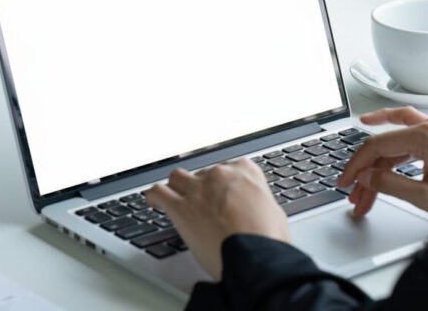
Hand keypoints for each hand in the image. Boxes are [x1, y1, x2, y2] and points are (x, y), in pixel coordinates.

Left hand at [145, 159, 288, 278]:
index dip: (222, 184)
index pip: (228, 168)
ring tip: (175, 198)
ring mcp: (198, 190)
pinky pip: (158, 193)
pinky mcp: (181, 208)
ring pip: (177, 178)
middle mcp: (220, 175)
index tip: (220, 193)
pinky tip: (153, 202)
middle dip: (201, 188)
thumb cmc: (268, 241)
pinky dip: (154, 197)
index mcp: (245, 172)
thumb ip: (256, 202)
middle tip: (203, 205)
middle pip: (201, 174)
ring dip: (176, 188)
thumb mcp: (273, 213)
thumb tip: (253, 208)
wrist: (255, 259)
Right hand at [339, 107, 427, 216]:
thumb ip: (389, 185)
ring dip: (379, 166)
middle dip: (367, 170)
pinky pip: (411, 140)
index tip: (346, 180)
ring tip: (366, 189)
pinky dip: (396, 158)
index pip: (377, 145)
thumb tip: (365, 177)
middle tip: (352, 187)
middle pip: (385, 143)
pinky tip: (383, 168)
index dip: (356, 165)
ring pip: (396, 142)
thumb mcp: (426, 196)